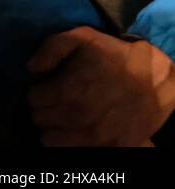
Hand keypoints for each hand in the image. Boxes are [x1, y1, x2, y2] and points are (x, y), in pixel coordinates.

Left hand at [27, 26, 174, 145]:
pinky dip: (72, 142)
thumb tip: (31, 68)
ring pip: (50, 140)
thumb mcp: (82, 37)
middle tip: (58, 100)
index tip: (48, 86)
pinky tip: (78, 129)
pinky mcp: (111, 147)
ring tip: (66, 115)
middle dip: (45, 108)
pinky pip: (73, 151)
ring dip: (54, 127)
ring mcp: (95, 136)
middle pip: (39, 119)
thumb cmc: (116, 56)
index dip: (38, 90)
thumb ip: (51, 47)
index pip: (33, 99)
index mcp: (69, 90)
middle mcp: (79, 116)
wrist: (157, 78)